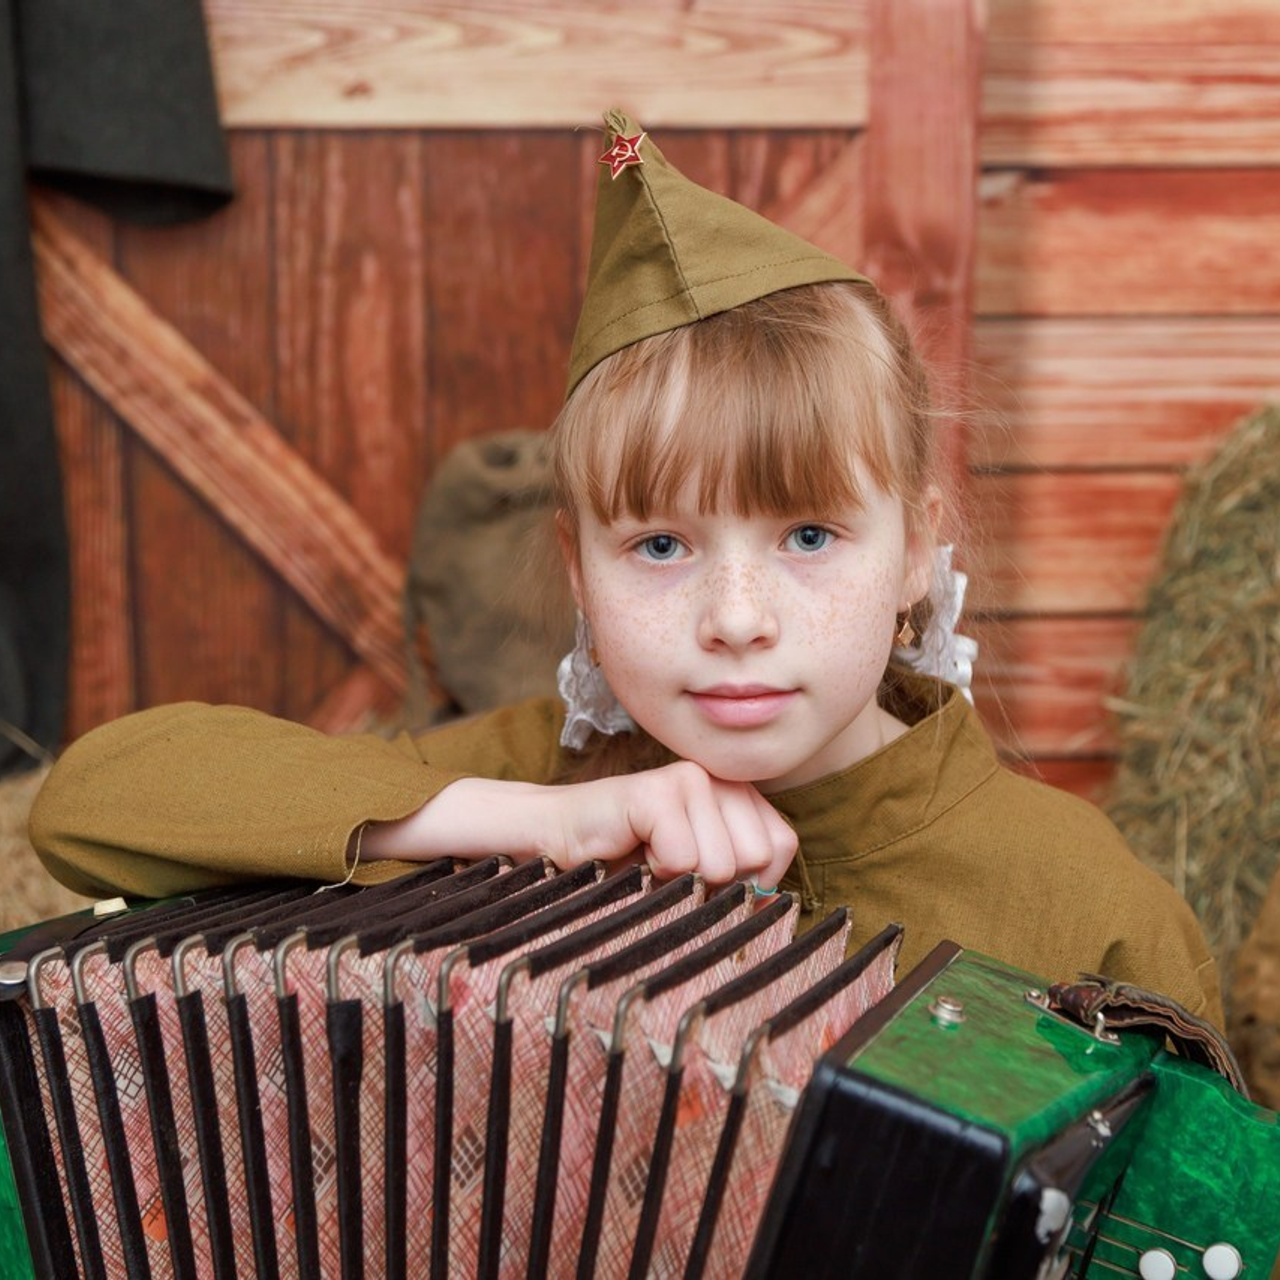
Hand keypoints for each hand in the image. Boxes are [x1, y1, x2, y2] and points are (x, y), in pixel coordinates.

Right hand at [546, 761, 796, 887]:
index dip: (750, 879)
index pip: (781, 845)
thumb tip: (776, 904)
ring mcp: (688, 777)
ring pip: (722, 864)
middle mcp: (719, 777)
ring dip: (681, 880)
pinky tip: (634, 851)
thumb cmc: (632, 864)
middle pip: (757, 855)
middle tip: (672, 867)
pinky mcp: (655, 791)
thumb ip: (743, 881)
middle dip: (715, 883)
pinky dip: (655, 873)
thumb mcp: (700, 876)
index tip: (706, 878)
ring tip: (651, 858)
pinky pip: (683, 859)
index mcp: (738, 794)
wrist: (558, 840)